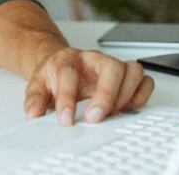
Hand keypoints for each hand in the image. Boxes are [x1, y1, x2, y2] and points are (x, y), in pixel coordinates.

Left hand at [22, 48, 154, 125]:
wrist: (61, 62)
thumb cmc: (54, 74)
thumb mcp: (38, 84)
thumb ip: (35, 99)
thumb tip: (33, 113)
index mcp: (69, 60)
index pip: (70, 74)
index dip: (67, 98)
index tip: (66, 119)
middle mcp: (94, 59)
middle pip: (111, 67)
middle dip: (106, 95)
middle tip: (95, 118)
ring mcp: (112, 65)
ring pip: (132, 70)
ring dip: (126, 94)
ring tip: (113, 113)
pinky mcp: (126, 75)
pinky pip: (145, 80)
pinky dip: (142, 94)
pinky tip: (130, 108)